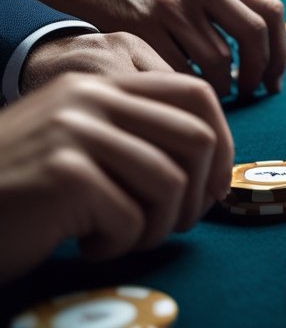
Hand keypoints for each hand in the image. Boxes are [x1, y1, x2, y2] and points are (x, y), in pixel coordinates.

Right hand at [0, 72, 232, 281]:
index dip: (221, 141)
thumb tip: (217, 165)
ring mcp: (77, 131)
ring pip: (170, 182)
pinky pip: (131, 217)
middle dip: (199, 192)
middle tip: (178, 224)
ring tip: (123, 238)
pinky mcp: (64, 173)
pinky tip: (86, 246)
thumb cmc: (22, 188)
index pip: (194, 94)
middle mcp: (91, 96)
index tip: (214, 186)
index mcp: (101, 81)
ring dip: (157, 226)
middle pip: (195, 137)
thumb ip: (138, 136)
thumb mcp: (81, 141)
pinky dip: (119, 244)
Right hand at [15, 0, 285, 97]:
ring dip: (223, 87)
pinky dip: (188, 89)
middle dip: (259, 72)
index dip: (280, 51)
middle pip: (253, 36)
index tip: (275, 79)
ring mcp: (171, 9)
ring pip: (218, 60)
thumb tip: (267, 54)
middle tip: (251, 93)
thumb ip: (224, 9)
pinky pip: (180, 72)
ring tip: (216, 94)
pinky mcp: (142, 30)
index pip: (270, 13)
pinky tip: (183, 92)